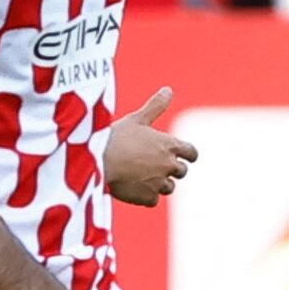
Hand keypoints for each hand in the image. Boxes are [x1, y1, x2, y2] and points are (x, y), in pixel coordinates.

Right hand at [104, 84, 197, 204]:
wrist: (96, 162)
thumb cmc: (115, 137)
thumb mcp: (136, 119)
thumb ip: (155, 106)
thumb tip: (168, 89)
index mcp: (170, 145)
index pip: (192, 153)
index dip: (187, 154)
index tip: (181, 155)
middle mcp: (169, 165)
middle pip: (181, 171)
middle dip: (170, 169)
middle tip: (151, 164)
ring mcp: (160, 183)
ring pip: (169, 187)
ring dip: (159, 183)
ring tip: (139, 175)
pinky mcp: (148, 198)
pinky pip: (153, 200)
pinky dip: (145, 196)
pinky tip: (132, 187)